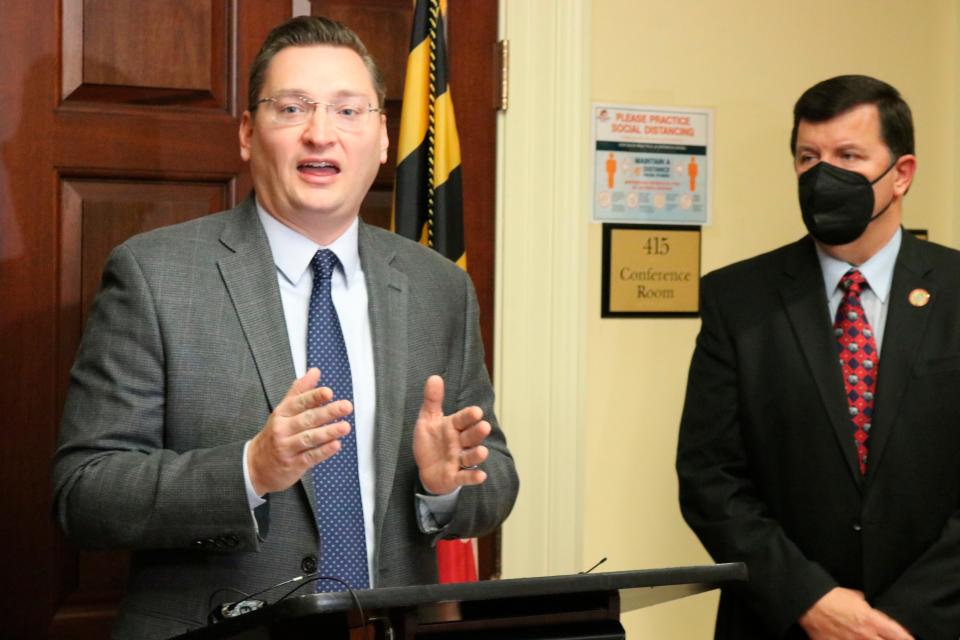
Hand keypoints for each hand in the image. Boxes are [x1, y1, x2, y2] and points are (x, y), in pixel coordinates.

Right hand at [247, 368, 352, 494]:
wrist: (256, 465)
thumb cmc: (275, 434)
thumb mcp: (283, 410)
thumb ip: (300, 390)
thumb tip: (315, 371)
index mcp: (281, 413)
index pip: (299, 402)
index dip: (314, 397)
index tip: (328, 392)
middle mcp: (283, 429)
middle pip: (307, 419)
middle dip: (328, 412)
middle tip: (346, 406)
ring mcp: (287, 447)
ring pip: (310, 438)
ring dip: (329, 432)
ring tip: (345, 426)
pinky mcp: (294, 464)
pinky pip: (310, 457)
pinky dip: (323, 451)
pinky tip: (336, 445)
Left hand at [413, 375, 490, 494]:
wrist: (426, 469)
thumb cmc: (431, 442)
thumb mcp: (428, 419)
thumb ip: (432, 400)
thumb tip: (434, 377)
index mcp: (453, 427)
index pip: (462, 419)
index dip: (469, 416)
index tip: (476, 412)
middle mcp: (459, 443)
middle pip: (470, 437)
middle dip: (477, 433)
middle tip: (484, 427)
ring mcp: (458, 460)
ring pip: (470, 457)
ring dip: (477, 455)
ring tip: (482, 452)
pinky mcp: (455, 476)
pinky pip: (465, 477)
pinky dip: (472, 477)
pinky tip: (481, 476)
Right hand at [798, 587, 912, 639]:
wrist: (807, 603)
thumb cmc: (829, 596)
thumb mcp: (853, 595)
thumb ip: (865, 603)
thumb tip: (870, 606)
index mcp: (870, 619)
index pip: (897, 633)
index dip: (908, 638)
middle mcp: (864, 635)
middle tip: (891, 639)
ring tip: (865, 638)